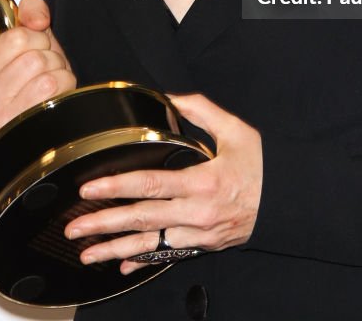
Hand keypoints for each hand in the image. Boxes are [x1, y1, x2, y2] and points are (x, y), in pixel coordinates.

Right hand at [0, 0, 75, 129]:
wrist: (48, 108)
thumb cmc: (36, 75)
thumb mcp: (32, 36)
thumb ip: (31, 10)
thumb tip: (37, 19)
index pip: (16, 38)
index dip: (36, 38)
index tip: (32, 47)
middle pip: (34, 59)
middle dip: (49, 58)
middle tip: (43, 68)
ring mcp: (3, 116)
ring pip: (47, 78)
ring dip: (57, 74)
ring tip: (48, 80)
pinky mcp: (25, 128)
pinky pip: (58, 94)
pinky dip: (65, 87)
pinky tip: (55, 95)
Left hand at [63, 93, 262, 273]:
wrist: (287, 200)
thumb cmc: (262, 164)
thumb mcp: (235, 130)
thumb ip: (200, 110)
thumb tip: (169, 96)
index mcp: (202, 182)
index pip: (151, 184)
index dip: (118, 186)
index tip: (90, 188)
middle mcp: (197, 213)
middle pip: (142, 220)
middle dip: (104, 224)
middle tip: (73, 228)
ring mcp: (199, 234)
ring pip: (150, 245)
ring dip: (115, 250)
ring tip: (86, 254)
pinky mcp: (203, 245)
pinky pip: (168, 255)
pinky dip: (143, 262)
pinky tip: (121, 266)